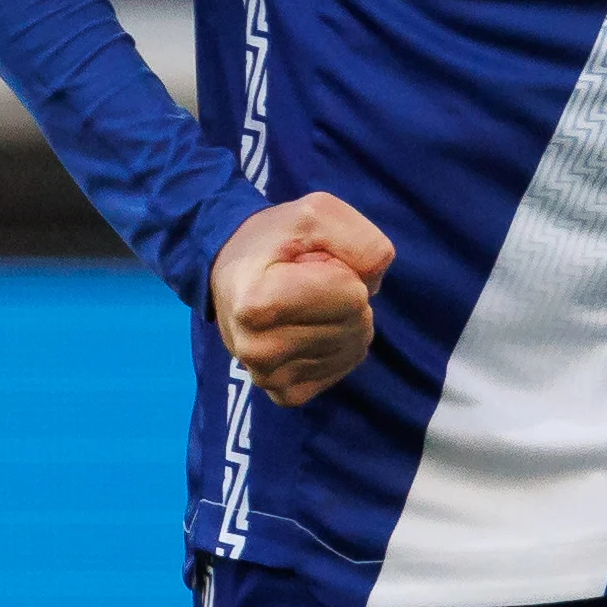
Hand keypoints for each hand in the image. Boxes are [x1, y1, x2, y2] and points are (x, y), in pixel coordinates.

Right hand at [210, 192, 394, 407]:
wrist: (234, 271)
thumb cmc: (276, 238)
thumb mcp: (317, 213)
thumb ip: (360, 240)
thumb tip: (373, 286)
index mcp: (257, 303)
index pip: (352, 295)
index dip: (343, 268)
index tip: (309, 262)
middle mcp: (258, 350)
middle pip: (356, 322)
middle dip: (348, 293)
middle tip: (310, 280)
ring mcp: (270, 378)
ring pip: (355, 345)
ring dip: (345, 317)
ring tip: (308, 301)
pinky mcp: (285, 394)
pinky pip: (344, 366)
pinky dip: (340, 342)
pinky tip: (311, 326)